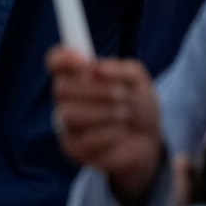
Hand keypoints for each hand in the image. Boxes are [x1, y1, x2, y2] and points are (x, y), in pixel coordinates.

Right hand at [48, 46, 165, 205]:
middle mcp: (67, 99)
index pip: (56, 62)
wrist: (149, 140)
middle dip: (99, 91)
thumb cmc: (138, 106)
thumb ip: (121, 69)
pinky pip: (85, 138)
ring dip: (106, 112)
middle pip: (61, 88)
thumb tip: (95, 69)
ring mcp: (67, 124)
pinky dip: (111, 133)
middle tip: (123, 95)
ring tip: (126, 114)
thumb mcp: (138, 81)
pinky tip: (121, 133)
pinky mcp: (73, 147)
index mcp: (78, 77)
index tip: (85, 62)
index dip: (63, 58)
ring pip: (70, 114)